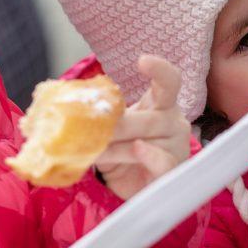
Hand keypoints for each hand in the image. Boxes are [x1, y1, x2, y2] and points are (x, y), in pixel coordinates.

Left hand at [96, 56, 190, 200]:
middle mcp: (173, 122)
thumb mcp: (111, 130)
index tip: (141, 61)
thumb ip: (102, 117)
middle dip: (118, 125)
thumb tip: (70, 107)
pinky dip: (149, 155)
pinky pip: (163, 161)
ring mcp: (177, 146)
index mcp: (161, 105)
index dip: (159, 69)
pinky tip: (137, 148)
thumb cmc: (123, 152)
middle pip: (150, 116)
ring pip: (148, 140)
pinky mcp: (173, 169)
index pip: (169, 81)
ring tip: (95, 152)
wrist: (133, 186)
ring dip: (117, 146)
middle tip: (91, 131)